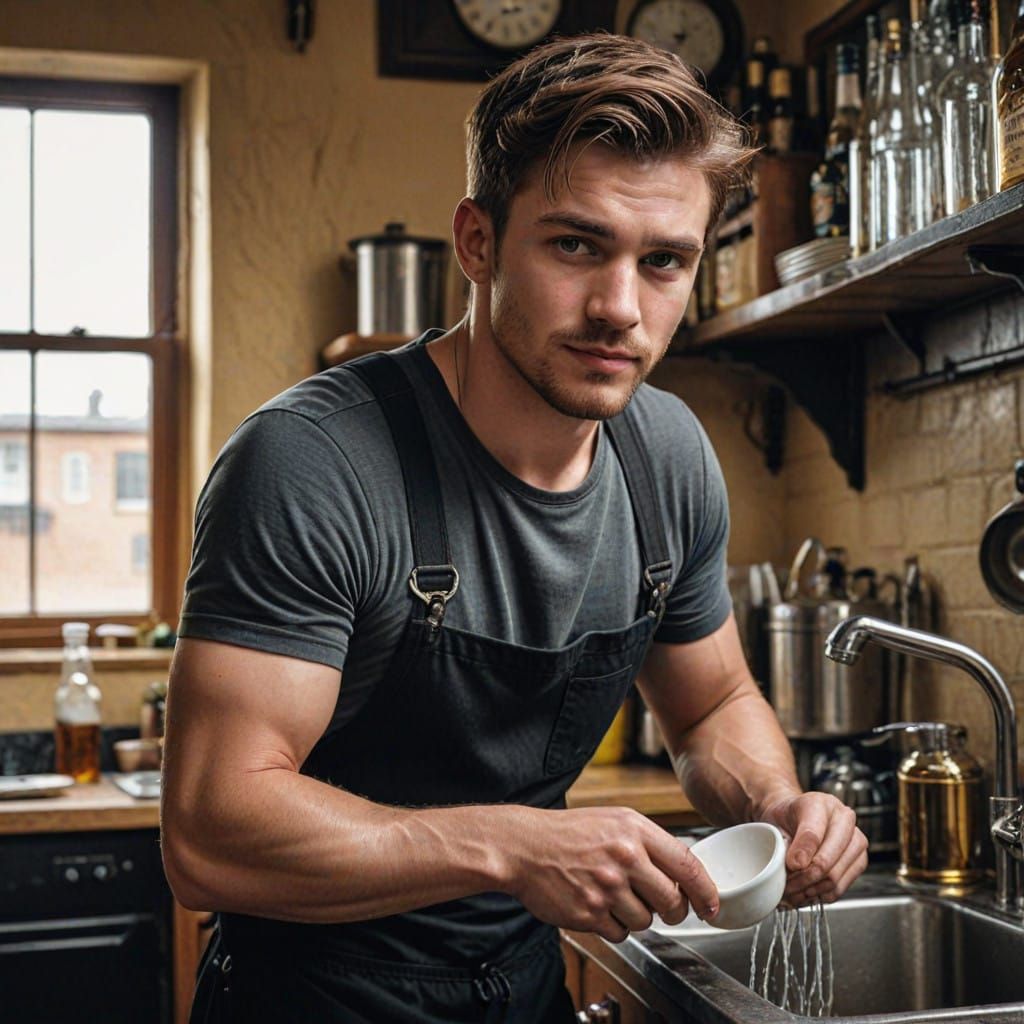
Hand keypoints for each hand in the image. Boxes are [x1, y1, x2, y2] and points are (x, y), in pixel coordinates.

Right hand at [503, 806, 720, 942]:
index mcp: (634, 830)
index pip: (687, 865)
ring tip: (614, 896)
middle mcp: (624, 857)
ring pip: (646, 920)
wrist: (525, 846)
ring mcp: (606, 887)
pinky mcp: (589, 912)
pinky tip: (598, 905)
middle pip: (672, 901)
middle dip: (673, 910)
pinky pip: (620, 933)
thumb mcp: (615, 821)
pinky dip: (613, 925)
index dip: (706, 891)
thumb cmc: (570, 833)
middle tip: (663, 907)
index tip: (712, 905)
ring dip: (636, 915)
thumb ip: (649, 844)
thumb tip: (684, 876)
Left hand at [760, 792, 867, 906]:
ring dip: (812, 890)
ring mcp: (855, 839)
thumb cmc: (784, 820)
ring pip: (836, 876)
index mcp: (819, 803)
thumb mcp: (775, 823)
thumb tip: (797, 866)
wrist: (793, 819)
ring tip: (794, 892)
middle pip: (828, 860)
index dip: (800, 855)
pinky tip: (807, 894)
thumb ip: (782, 841)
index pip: (812, 834)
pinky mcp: (860, 859)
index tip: (790, 865)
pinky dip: (822, 895)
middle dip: (805, 878)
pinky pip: (843, 886)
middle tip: (788, 886)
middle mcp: (843, 818)